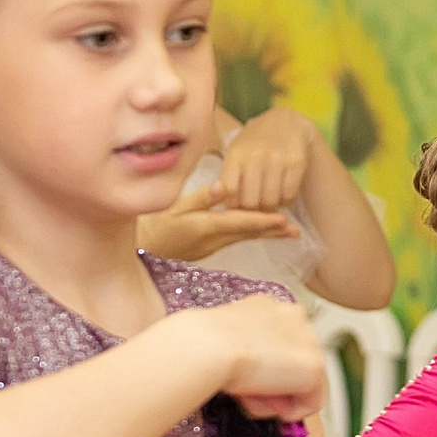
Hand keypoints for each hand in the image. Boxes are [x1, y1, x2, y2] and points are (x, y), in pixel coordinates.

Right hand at [138, 178, 298, 262]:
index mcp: (204, 226)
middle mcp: (212, 240)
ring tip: (289, 233)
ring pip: (244, 238)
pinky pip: (234, 241)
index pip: (239, 223)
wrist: (140, 250)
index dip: (262, 221)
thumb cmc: (153, 224)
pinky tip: (263, 232)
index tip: (283, 219)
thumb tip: (225, 186)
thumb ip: (201, 197)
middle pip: (248, 234)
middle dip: (273, 231)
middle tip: (296, 230)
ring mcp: (211, 248)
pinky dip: (251, 235)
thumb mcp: (174, 207)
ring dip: (266, 235)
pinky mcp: (209, 250)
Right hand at [200, 294, 325, 417]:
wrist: (209, 346)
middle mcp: (296, 318)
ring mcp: (310, 341)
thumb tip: (252, 376)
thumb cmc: (206, 343)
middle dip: (269, 386)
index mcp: (271, 308)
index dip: (258, 371)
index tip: (239, 377)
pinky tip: (261, 399)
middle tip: (243, 388)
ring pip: (299, 386)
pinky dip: (285, 411)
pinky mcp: (315, 367)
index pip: (277, 348)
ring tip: (248, 392)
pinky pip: (309, 404)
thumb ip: (246, 351)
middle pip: (290, 367)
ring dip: (273, 398)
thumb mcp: (226, 340)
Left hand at [217, 108, 320, 212]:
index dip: (232, 205)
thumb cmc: (255, 144)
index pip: (229, 191)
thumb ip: (228, 178)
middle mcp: (256, 156)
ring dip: (269, 208)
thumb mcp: (236, 153)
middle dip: (252, 211)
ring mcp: (277, 159)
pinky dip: (284, 202)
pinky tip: (281, 195)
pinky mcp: (297, 164)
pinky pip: (288, 196)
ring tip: (268, 202)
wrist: (287, 123)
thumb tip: (223, 209)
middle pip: (250, 201)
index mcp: (236, 154)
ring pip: (270, 201)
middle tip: (254, 209)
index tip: (236, 207)